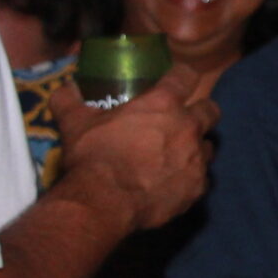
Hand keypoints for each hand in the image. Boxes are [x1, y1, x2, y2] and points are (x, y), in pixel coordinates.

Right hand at [51, 66, 218, 232]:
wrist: (104, 201)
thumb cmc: (93, 156)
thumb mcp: (74, 123)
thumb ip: (69, 100)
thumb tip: (65, 88)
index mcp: (163, 104)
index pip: (185, 76)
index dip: (181, 76)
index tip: (176, 80)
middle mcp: (188, 127)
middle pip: (211, 110)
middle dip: (200, 112)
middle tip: (183, 120)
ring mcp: (196, 159)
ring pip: (209, 146)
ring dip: (197, 147)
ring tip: (178, 155)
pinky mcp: (197, 188)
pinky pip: (202, 179)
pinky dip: (191, 179)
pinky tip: (175, 184)